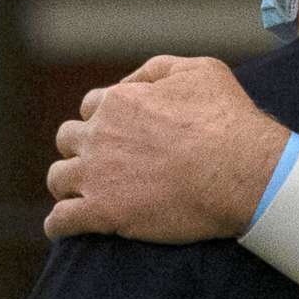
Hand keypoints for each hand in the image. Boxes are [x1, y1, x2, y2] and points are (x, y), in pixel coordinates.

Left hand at [42, 56, 290, 242]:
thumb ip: (157, 70)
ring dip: (68, 185)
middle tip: (104, 165)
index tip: (121, 135)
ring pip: (58, 178)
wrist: (241, 173)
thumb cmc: (227, 121)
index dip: (106, 119)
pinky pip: (61, 220)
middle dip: (81, 149)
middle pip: (68, 139)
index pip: (92, 106)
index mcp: (119, 101)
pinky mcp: (102, 212)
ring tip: (82, 196)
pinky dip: (59, 224)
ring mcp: (96, 175)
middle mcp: (99, 135)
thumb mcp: (199, 71)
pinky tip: (65, 228)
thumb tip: (130, 82)